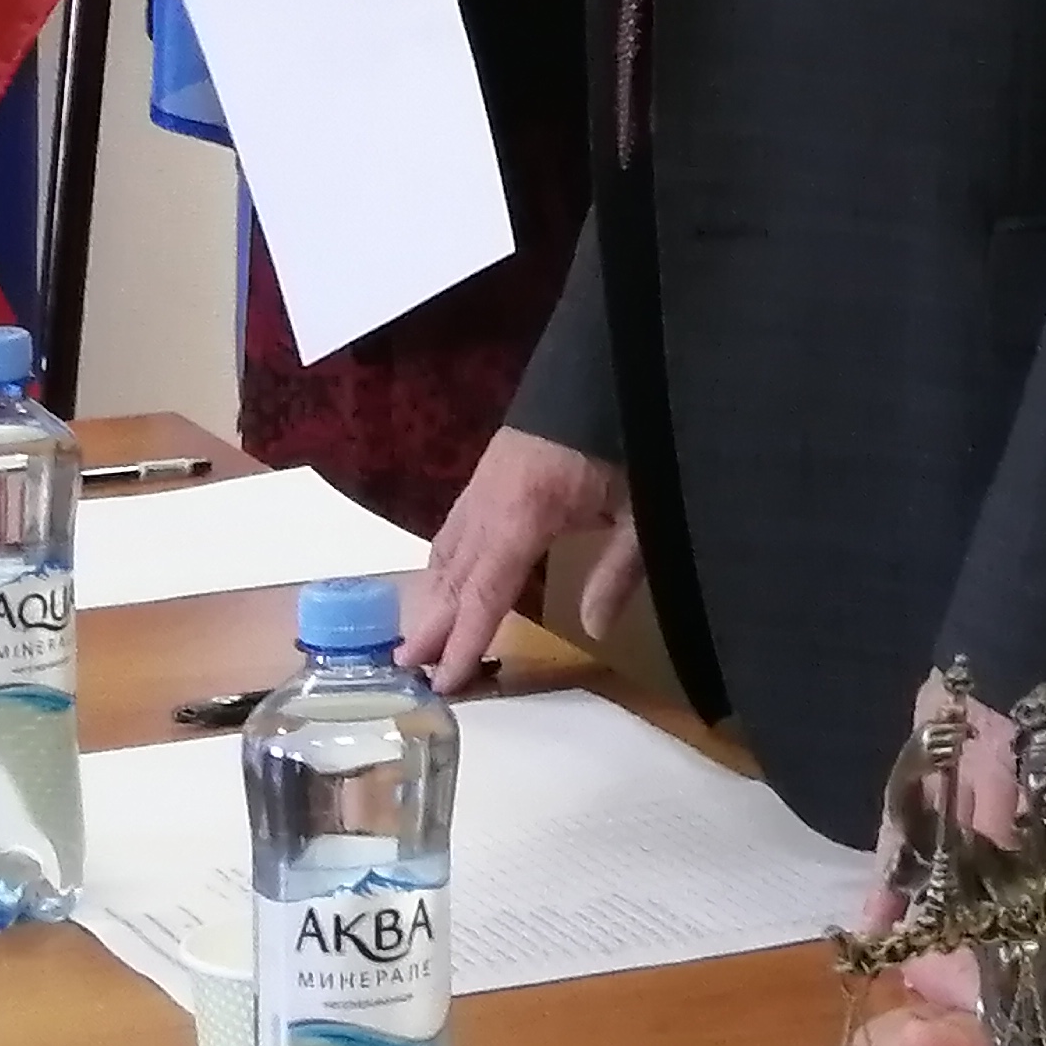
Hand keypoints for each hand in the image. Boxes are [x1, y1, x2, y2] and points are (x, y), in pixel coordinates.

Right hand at [407, 427, 637, 689]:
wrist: (609, 363)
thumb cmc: (628, 436)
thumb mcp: (641, 509)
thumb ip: (618, 570)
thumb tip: (593, 628)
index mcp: (526, 512)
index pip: (485, 592)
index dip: (463, 640)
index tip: (442, 681)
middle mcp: (491, 499)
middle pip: (455, 574)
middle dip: (432, 623)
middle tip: (403, 669)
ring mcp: (486, 480)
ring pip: (450, 546)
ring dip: (434, 592)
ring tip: (418, 635)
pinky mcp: (491, 466)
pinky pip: (459, 521)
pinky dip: (447, 557)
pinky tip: (447, 574)